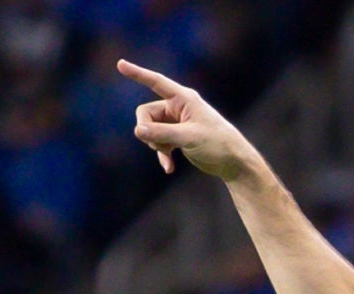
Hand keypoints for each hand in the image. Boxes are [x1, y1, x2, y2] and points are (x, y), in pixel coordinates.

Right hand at [121, 60, 261, 180]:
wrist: (233, 162)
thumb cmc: (217, 144)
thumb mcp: (189, 138)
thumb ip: (162, 133)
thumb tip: (137, 130)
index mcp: (184, 98)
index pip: (156, 82)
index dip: (137, 74)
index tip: (120, 64)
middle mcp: (178, 107)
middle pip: (146, 113)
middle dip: (147, 130)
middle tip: (156, 144)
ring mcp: (177, 122)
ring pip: (150, 130)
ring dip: (156, 145)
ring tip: (169, 157)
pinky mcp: (178, 137)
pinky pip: (159, 143)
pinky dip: (162, 154)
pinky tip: (169, 169)